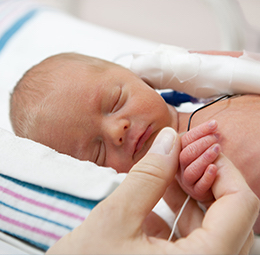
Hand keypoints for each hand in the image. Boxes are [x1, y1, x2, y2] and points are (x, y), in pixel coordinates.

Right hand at [46, 128, 258, 253]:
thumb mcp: (115, 218)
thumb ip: (148, 175)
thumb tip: (170, 137)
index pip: (241, 205)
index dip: (224, 168)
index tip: (200, 146)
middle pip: (233, 214)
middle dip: (207, 177)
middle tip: (182, 154)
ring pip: (216, 223)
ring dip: (194, 191)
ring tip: (170, 167)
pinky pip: (197, 234)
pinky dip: (184, 208)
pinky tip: (162, 191)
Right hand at [176, 120, 219, 206]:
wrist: (213, 184)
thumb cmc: (207, 162)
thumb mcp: (200, 148)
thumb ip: (198, 138)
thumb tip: (210, 124)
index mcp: (178, 153)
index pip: (183, 139)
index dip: (199, 131)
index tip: (214, 124)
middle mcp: (179, 167)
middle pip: (185, 154)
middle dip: (202, 143)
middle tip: (216, 137)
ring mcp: (186, 180)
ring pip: (191, 170)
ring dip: (205, 157)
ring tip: (217, 148)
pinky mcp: (196, 192)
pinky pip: (200, 185)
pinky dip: (207, 176)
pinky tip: (215, 168)